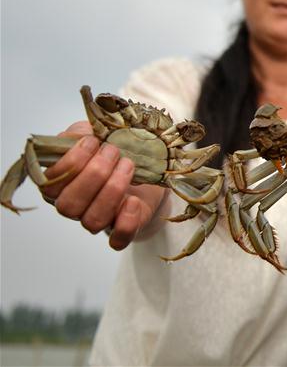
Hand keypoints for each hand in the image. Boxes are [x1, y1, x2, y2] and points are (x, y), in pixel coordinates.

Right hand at [40, 121, 165, 249]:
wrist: (151, 166)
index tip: (93, 141)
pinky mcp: (123, 229)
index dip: (71, 162)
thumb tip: (79, 136)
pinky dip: (125, 222)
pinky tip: (133, 200)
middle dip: (94, 174)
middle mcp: (76, 206)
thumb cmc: (116, 149)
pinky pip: (118, 240)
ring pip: (92, 221)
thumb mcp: (95, 133)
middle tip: (113, 152)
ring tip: (128, 165)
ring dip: (112, 190)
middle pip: (69, 205)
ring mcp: (99, 220)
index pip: (51, 184)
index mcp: (61, 184)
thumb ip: (80, 132)